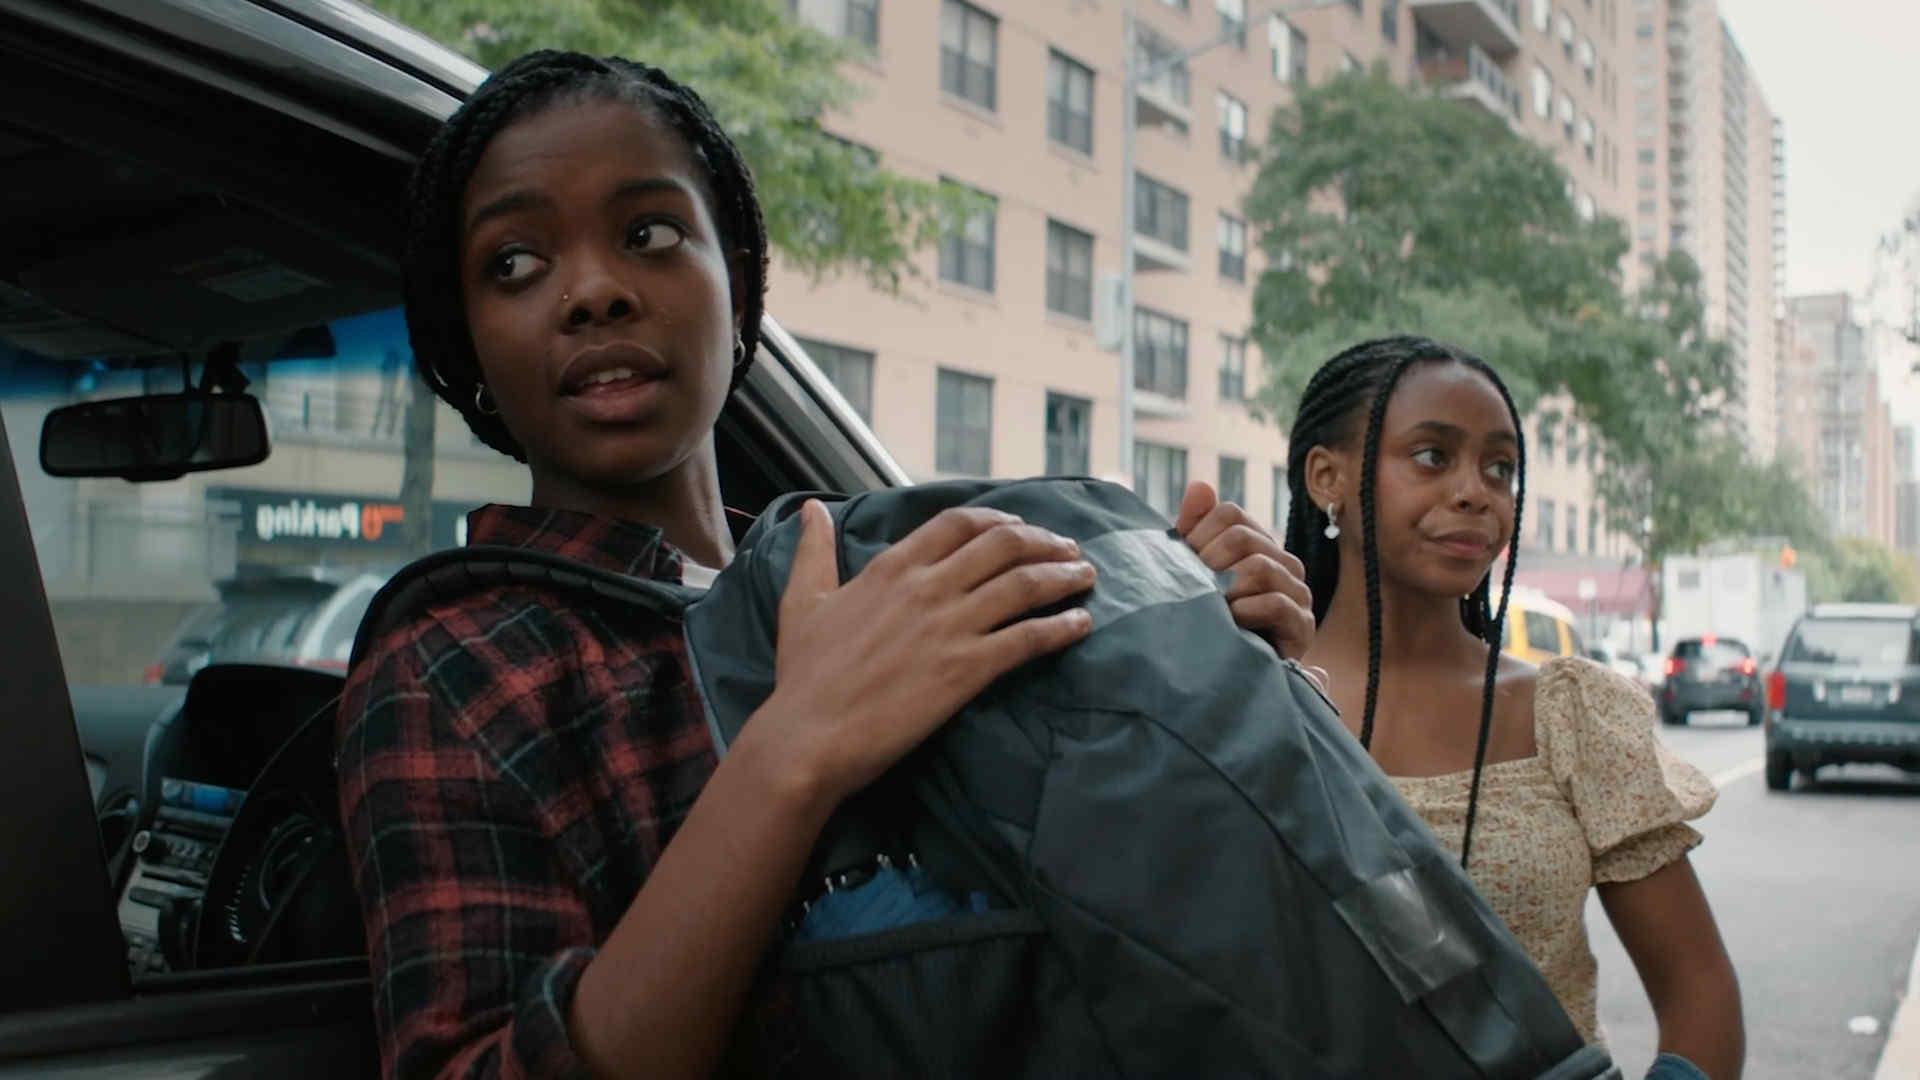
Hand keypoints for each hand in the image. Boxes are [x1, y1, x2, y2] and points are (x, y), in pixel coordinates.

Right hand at [755, 501, 1095, 803]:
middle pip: (1004, 544)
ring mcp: (950, 626)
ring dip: (1065, 576)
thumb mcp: (802, 601)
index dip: (1000, 519)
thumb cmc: (804, 675)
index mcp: (892, 567)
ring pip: (1025, 585)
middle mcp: (927, 586)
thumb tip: (811, 509)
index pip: (960, 522)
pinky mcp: (966, 669)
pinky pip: (1029, 638)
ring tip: (1088, 578)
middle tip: (1070, 551)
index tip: (1023, 527)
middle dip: (1045, 542)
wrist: (809, 736)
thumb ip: (813, 551)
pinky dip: (1062, 627)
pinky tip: (1081, 626)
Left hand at [1175, 481, 1318, 667]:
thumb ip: (1194, 530)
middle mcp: (1284, 562)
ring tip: (1210, 610)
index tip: (1181, 566)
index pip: (1230, 514)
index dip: (1199, 535)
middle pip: (1241, 538)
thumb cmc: (1209, 622)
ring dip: (1224, 590)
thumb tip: (1201, 486)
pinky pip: (1277, 604)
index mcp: (1259, 544)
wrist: (1228, 677)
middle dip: (1207, 564)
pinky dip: (1246, 612)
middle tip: (1190, 592)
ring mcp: (1298, 593)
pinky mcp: (1304, 626)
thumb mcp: (1193, 574)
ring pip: (1259, 567)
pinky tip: (1231, 624)